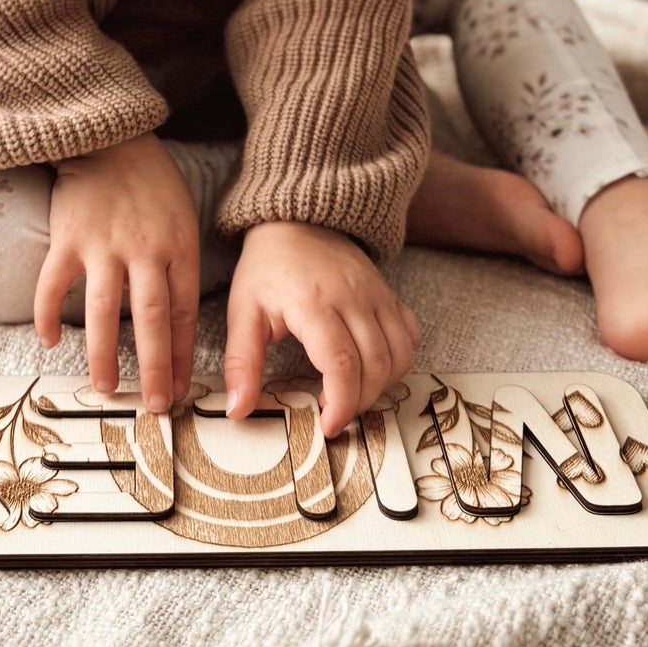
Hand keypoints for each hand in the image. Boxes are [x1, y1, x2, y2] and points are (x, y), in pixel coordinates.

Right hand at [33, 132, 199, 412]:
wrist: (110, 137)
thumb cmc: (150, 182)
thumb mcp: (182, 217)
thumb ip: (178, 264)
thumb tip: (171, 320)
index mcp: (177, 246)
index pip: (183, 312)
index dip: (182, 355)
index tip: (180, 389)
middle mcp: (143, 250)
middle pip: (151, 320)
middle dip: (154, 368)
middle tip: (153, 405)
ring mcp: (103, 244)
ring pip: (104, 312)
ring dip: (103, 354)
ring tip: (103, 386)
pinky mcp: (68, 237)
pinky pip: (54, 285)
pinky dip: (49, 314)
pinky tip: (50, 340)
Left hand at [223, 221, 419, 437]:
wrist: (296, 221)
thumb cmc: (267, 268)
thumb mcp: (242, 311)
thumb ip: (242, 363)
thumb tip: (238, 410)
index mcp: (312, 302)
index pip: (341, 362)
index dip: (341, 403)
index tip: (327, 425)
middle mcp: (352, 297)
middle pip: (375, 365)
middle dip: (360, 402)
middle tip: (335, 414)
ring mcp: (376, 294)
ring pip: (400, 355)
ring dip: (382, 386)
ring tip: (352, 394)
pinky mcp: (388, 294)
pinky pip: (410, 335)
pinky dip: (400, 361)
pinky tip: (374, 368)